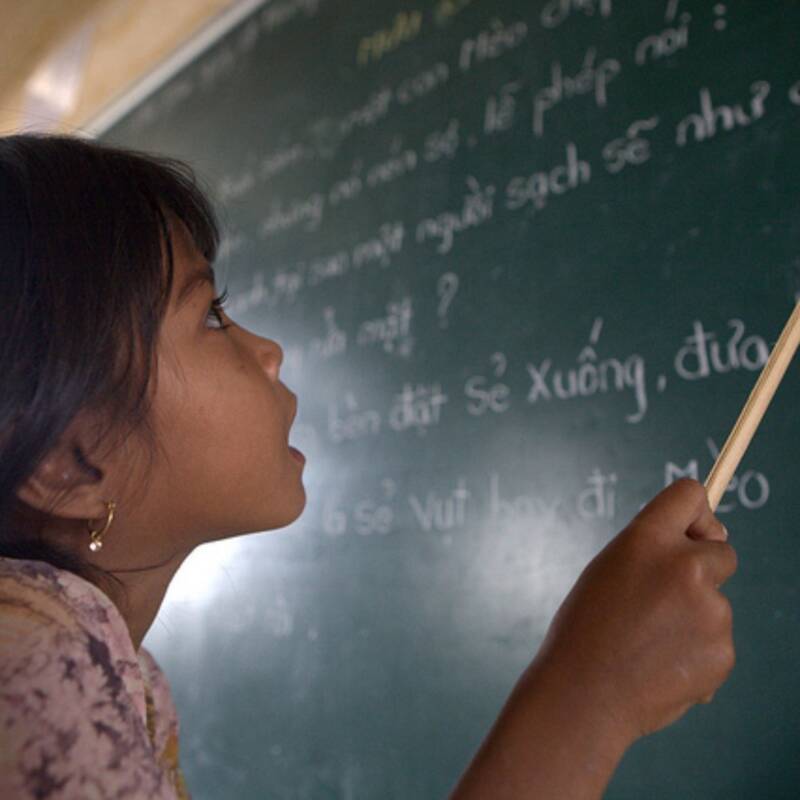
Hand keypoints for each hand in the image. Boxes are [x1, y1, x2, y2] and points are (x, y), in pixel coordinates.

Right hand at [533, 478, 736, 742]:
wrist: (583, 693)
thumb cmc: (585, 628)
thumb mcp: (608, 568)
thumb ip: (651, 551)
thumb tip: (702, 548)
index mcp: (647, 539)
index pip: (691, 494)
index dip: (695, 513)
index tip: (688, 532)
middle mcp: (684, 566)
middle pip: (722, 550)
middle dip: (703, 568)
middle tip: (665, 598)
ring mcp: (709, 610)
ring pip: (716, 603)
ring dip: (694, 617)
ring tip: (650, 642)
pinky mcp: (723, 651)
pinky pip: (718, 640)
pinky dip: (697, 651)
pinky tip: (662, 664)